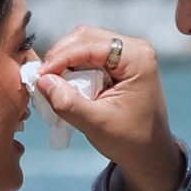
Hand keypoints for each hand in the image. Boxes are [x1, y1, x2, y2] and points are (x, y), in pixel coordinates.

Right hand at [39, 28, 186, 190]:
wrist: (150, 153)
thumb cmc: (131, 140)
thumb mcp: (97, 124)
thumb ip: (69, 102)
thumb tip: (42, 80)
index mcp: (138, 58)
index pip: (90, 44)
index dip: (61, 57)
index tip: (40, 76)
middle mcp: (134, 48)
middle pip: (85, 37)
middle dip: (60, 56)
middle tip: (43, 79)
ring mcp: (127, 53)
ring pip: (83, 43)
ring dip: (64, 60)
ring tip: (51, 82)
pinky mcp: (118, 62)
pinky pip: (87, 54)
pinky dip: (71, 66)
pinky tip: (63, 83)